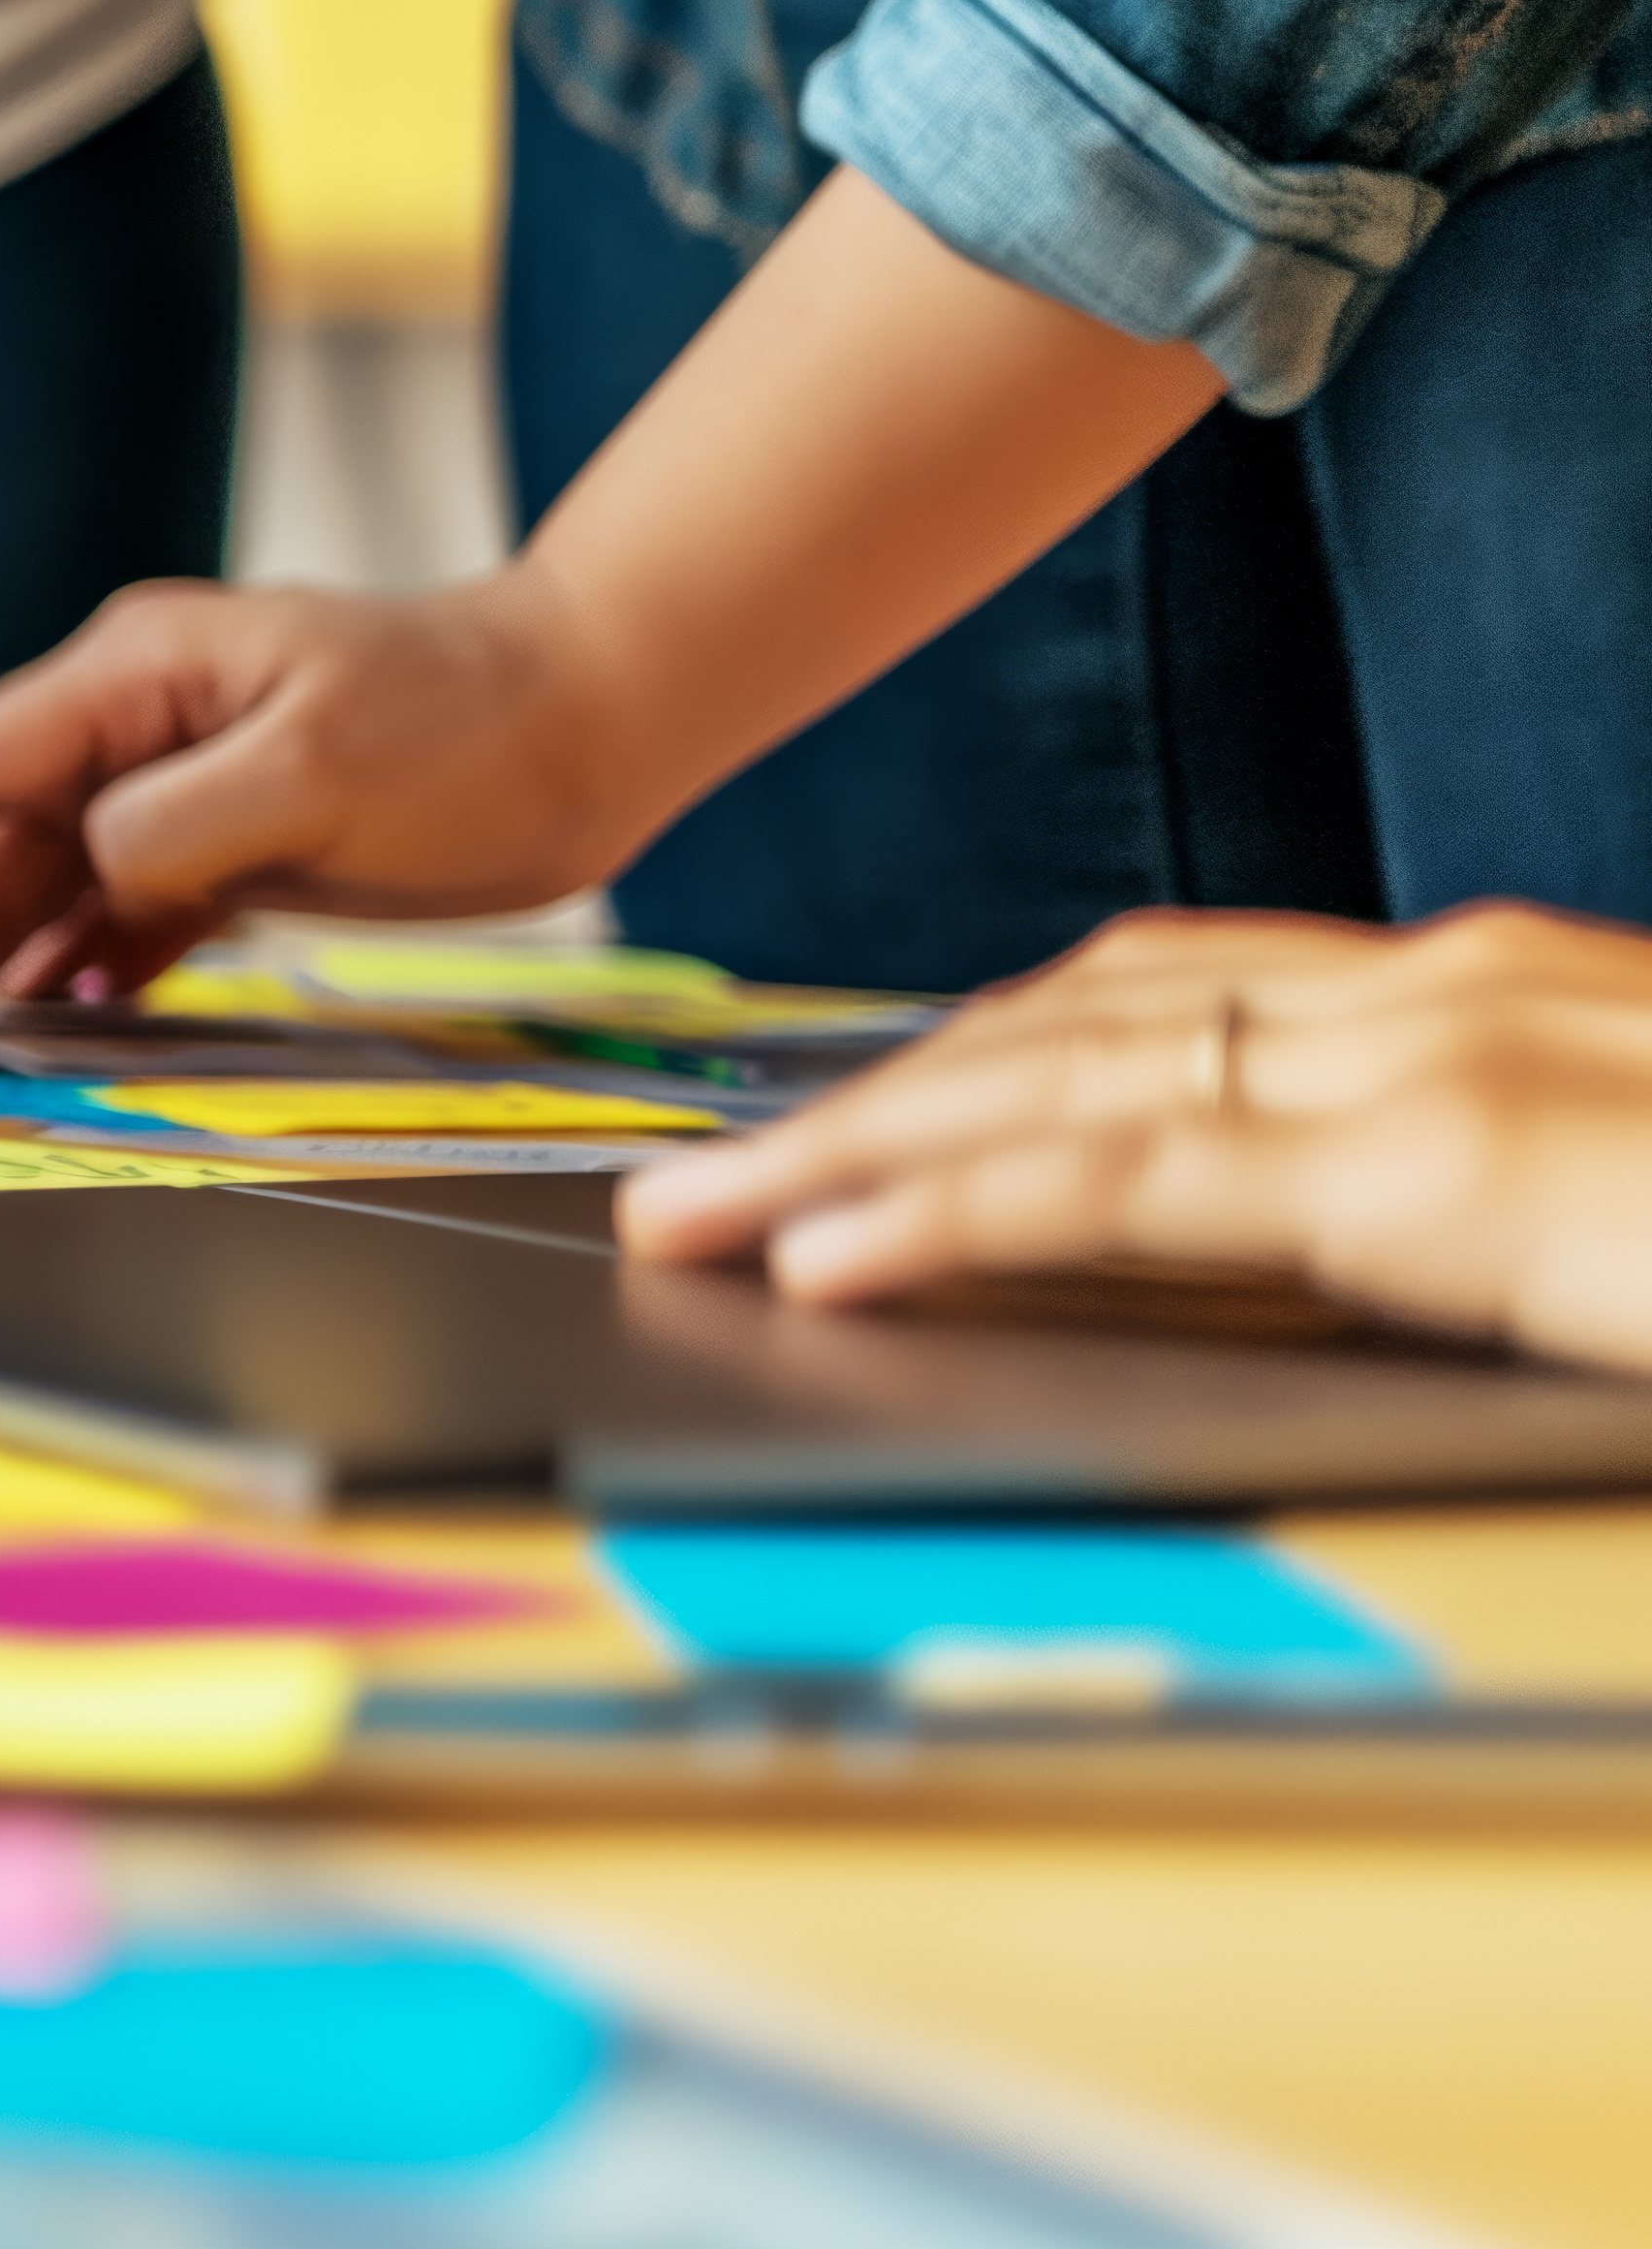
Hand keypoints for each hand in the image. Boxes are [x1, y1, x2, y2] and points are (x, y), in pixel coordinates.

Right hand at [0, 574, 703, 1013]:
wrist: (594, 716)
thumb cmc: (468, 718)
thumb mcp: (315, 766)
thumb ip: (174, 825)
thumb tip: (81, 874)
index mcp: (133, 679)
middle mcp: (135, 731)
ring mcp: (178, 792)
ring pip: (47, 889)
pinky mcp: (227, 850)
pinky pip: (118, 921)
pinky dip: (80, 974)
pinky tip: (53, 1027)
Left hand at [622, 906, 1651, 1369]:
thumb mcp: (1600, 1200)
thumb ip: (1464, 1193)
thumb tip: (1333, 1232)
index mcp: (1497, 990)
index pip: (1176, 997)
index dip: (980, 1050)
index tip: (833, 1106)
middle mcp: (1453, 988)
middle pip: (1079, 1028)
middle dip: (866, 1096)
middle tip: (687, 1168)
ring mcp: (1447, 1064)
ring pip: (1063, 1095)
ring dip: (850, 1155)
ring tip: (688, 1217)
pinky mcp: (1442, 1173)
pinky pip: (1132, 1191)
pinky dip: (953, 1219)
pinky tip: (829, 1260)